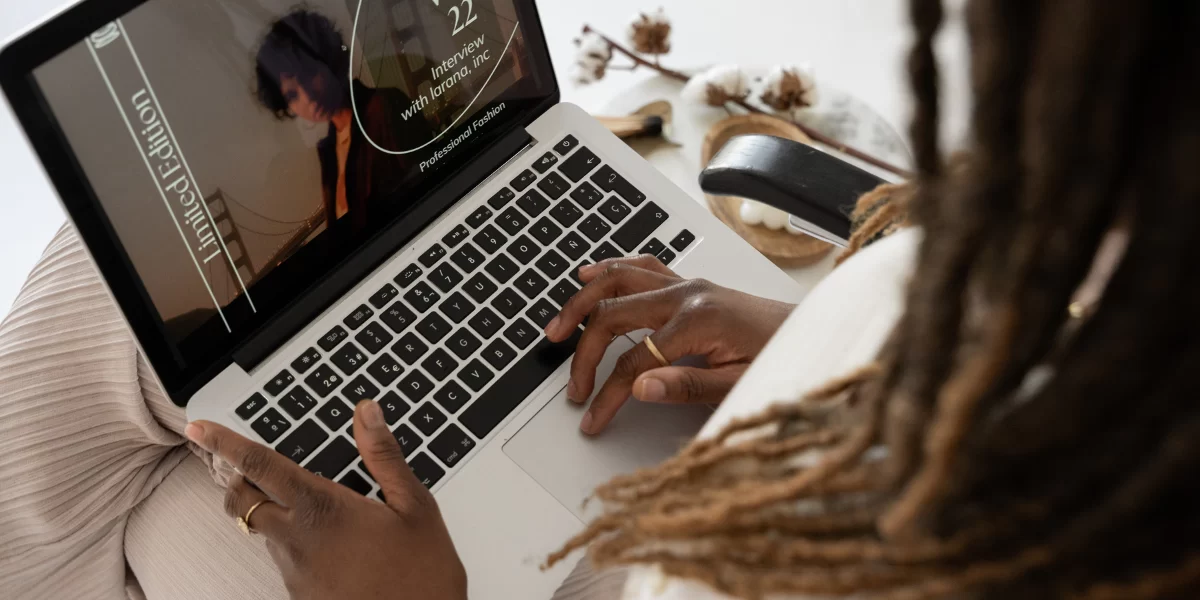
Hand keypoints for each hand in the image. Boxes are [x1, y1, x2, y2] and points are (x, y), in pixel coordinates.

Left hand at [186, 401, 465, 599]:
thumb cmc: (423, 574)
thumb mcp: (415, 506)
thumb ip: (383, 455)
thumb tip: (367, 413)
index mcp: (323, 509)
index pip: (260, 466)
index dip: (224, 442)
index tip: (199, 427)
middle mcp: (298, 541)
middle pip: (242, 502)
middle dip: (238, 480)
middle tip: (253, 467)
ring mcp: (294, 572)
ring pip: (263, 532)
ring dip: (272, 513)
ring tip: (318, 508)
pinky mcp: (301, 595)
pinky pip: (285, 560)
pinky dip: (295, 543)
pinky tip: (334, 544)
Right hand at [543, 256, 794, 434]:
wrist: (813, 334)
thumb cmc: (781, 358)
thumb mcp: (739, 383)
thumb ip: (687, 386)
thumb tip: (638, 388)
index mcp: (698, 321)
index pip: (635, 361)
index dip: (607, 394)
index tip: (593, 418)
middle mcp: (687, 294)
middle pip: (613, 314)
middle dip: (584, 352)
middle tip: (572, 385)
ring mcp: (687, 283)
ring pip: (619, 279)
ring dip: (582, 300)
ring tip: (556, 326)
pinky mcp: (690, 283)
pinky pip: (640, 267)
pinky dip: (610, 269)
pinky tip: (588, 274)